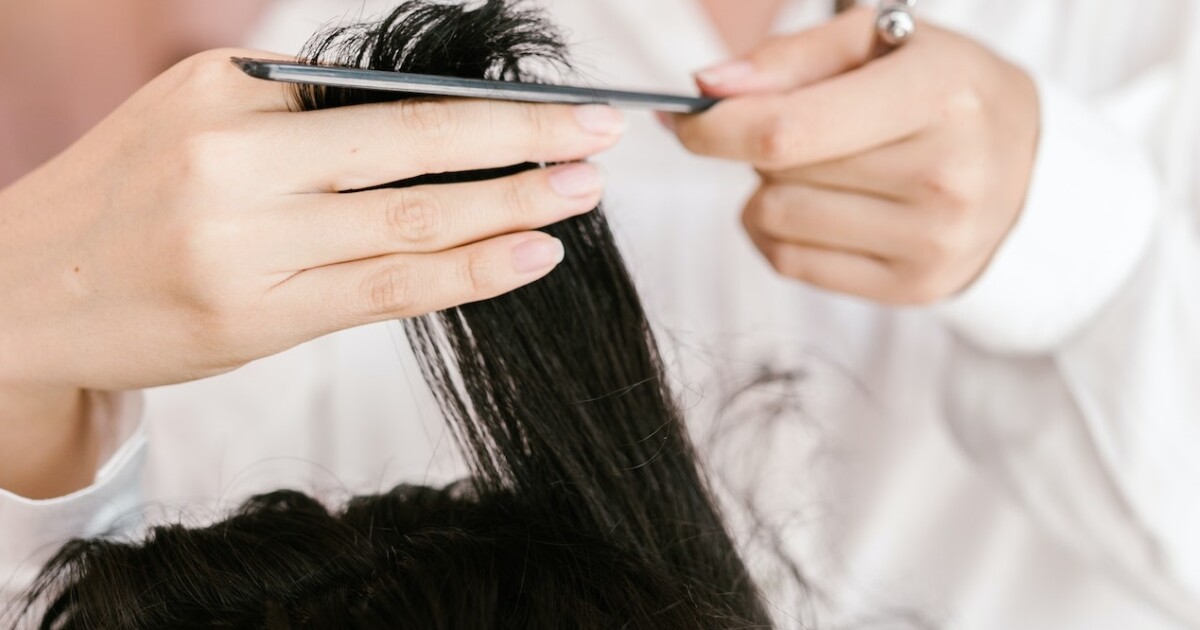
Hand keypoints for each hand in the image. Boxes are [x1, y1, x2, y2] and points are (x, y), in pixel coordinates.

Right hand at [0, 48, 624, 391]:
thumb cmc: (129, 200)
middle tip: (600, 132)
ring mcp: (248, 243)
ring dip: (511, 203)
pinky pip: (387, 289)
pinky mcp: (259, 316)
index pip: (384, 91)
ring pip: (412, 219)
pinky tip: (529, 254)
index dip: (481, 100)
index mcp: (226, 92)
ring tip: (581, 192)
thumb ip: (301, 117)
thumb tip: (435, 120)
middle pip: (412, 143)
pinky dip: (467, 271)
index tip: (554, 102)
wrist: (25, 291)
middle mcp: (237, 160)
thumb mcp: (198, 120)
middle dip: (520, 136)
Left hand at [663, 8, 1038, 304]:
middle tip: (797, 127)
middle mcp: (946, 176)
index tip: (685, 118)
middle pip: (776, 174)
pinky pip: (792, 264)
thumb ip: (790, 59)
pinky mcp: (917, 288)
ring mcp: (935, 243)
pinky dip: (779, 233)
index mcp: (941, 95)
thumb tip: (709, 87)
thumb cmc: (942, 91)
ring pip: (775, 220)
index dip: (716, 127)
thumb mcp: (881, 43)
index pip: (788, 130)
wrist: (1031, 167)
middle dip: (757, 146)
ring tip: (817, 166)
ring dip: (768, 191)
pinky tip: (818, 207)